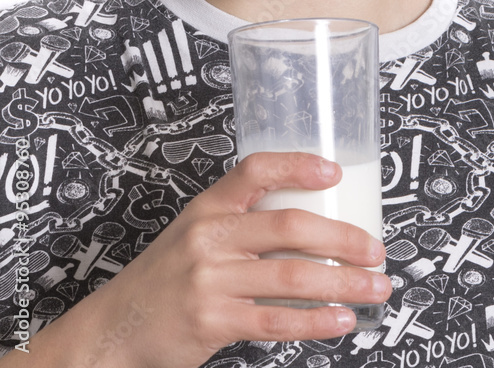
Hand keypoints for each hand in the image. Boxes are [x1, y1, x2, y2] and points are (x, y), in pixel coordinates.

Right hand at [72, 151, 390, 367]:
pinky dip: (316, 322)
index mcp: (208, 206)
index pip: (255, 170)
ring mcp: (210, 279)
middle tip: (376, 249)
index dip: (297, 166)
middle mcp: (209, 237)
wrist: (114, 328)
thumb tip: (312, 224)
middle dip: (343, 238)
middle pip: (289, 227)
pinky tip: (341, 320)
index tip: (335, 172)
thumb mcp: (195, 233)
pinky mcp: (212, 320)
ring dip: (344, 283)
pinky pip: (275, 320)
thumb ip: (241, 224)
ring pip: (292, 277)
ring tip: (374, 287)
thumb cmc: (166, 278)